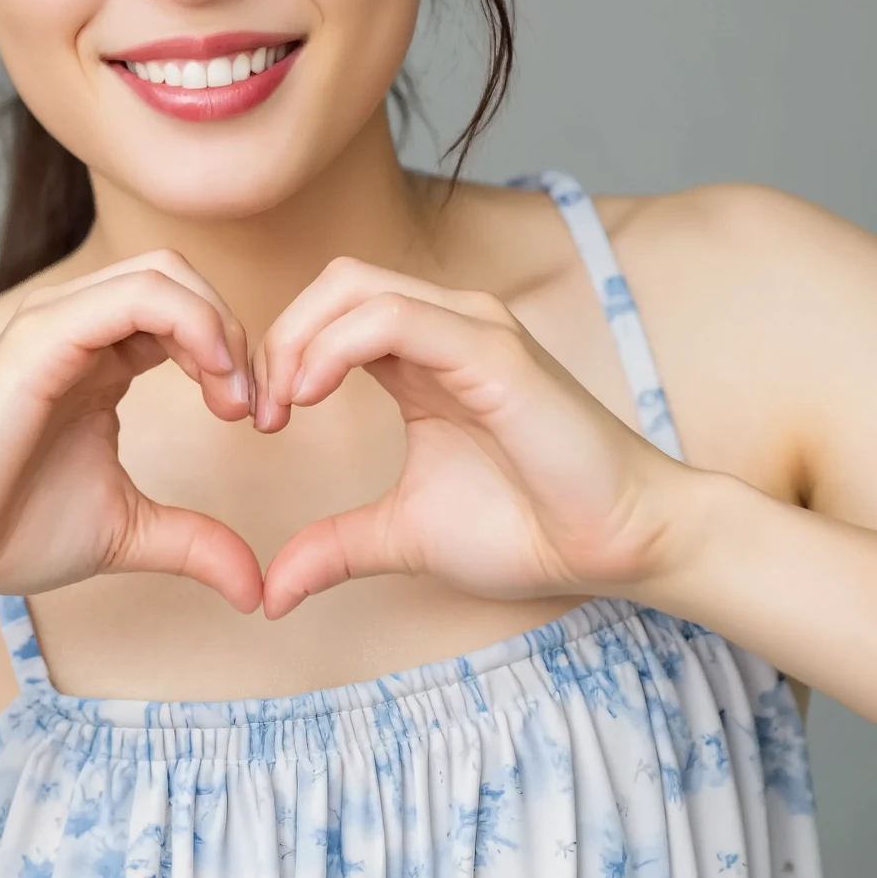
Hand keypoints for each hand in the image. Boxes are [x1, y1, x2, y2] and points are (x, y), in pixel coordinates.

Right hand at [0, 251, 262, 612]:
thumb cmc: (7, 529)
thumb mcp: (128, 532)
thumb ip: (194, 544)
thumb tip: (256, 588)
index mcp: (102, 360)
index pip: (186, 314)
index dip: (237, 357)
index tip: (260, 422)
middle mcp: (81, 328)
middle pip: (184, 277)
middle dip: (237, 333)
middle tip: (255, 408)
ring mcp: (60, 324)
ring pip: (166, 273)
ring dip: (220, 326)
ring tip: (234, 399)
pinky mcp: (45, 337)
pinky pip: (137, 296)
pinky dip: (191, 324)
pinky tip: (212, 380)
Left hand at [251, 257, 695, 620]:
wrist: (618, 546)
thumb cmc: (530, 528)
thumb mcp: (405, 535)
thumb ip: (335, 547)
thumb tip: (270, 594)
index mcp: (423, 357)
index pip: (330, 312)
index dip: (279, 355)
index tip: (258, 425)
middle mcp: (447, 327)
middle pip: (333, 283)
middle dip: (278, 339)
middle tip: (258, 413)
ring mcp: (473, 330)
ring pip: (355, 287)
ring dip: (297, 341)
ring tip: (281, 408)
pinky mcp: (492, 351)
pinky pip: (393, 318)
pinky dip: (336, 347)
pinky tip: (311, 396)